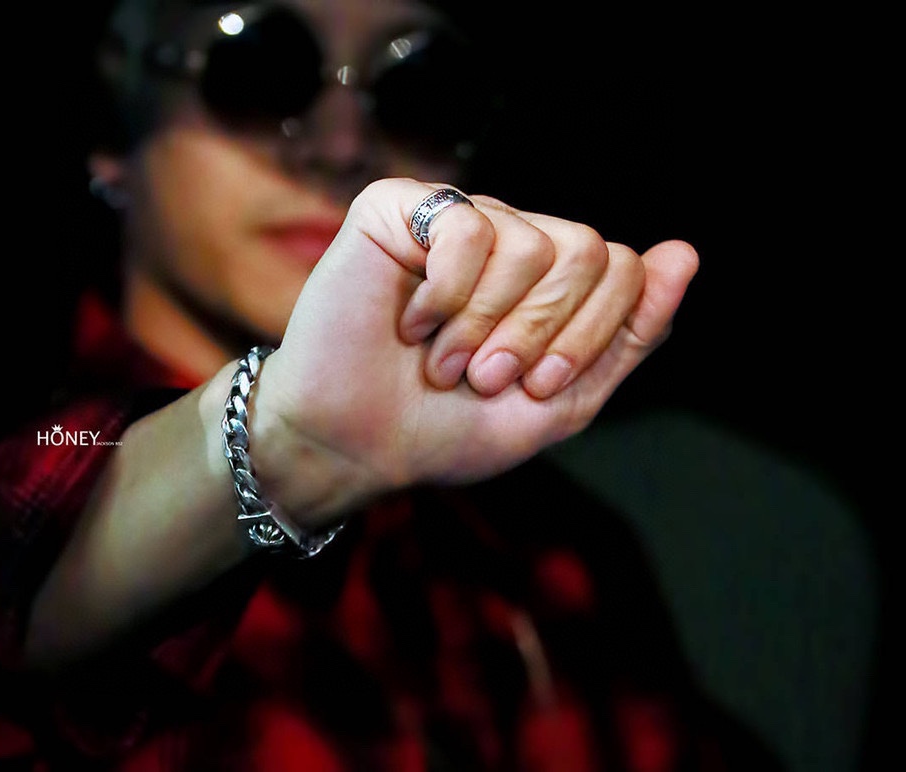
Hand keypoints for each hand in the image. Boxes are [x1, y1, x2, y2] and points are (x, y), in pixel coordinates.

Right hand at [252, 178, 697, 521]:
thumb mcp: (563, 401)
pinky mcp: (397, 207)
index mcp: (550, 281)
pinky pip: (466, 229)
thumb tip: (685, 253)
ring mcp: (456, 220)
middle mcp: (510, 239)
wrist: (356, 445)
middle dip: (540, 333)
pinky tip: (410, 323)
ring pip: (530, 243)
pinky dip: (443, 297)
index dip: (586, 336)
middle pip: (588, 251)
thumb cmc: (448, 428)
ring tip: (443, 361)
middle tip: (485, 376)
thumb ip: (628, 335)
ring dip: (484, 326)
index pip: (624, 269)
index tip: (535, 387)